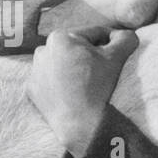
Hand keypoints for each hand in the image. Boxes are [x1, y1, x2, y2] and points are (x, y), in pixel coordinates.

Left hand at [27, 26, 138, 155]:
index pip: (93, 34)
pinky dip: (60, 83)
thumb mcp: (117, 57)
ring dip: (73, 67)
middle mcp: (42, 50)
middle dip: (89, 55)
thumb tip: (126, 34)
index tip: (119, 52)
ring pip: (61, 63)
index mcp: (61, 36)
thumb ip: (125, 38)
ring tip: (86, 82)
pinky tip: (72, 92)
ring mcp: (35, 71)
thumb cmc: (98, 86)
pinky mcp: (32, 89)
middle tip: (102, 70)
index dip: (110, 42)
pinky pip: (49, 81)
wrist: (81, 123)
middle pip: (75, 48)